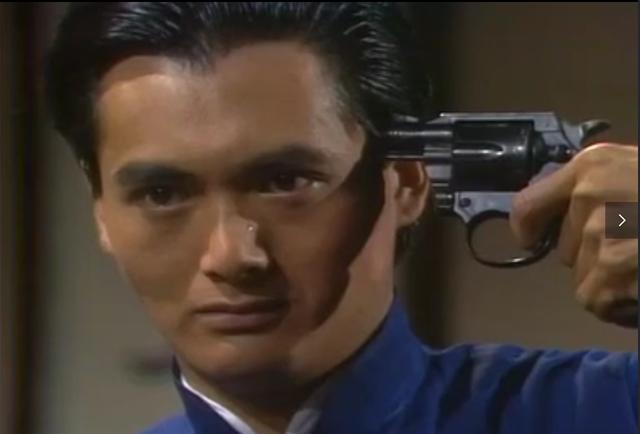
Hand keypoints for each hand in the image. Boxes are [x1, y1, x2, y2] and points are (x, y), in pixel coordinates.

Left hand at [509, 143, 637, 327]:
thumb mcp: (637, 174)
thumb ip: (601, 188)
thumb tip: (562, 211)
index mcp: (592, 166)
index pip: (527, 204)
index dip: (527, 227)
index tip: (531, 239)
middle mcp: (587, 194)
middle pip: (563, 246)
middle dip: (592, 254)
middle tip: (635, 249)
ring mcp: (598, 233)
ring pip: (580, 275)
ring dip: (610, 280)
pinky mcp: (609, 270)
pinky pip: (594, 299)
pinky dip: (619, 304)